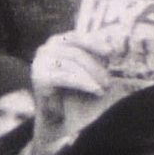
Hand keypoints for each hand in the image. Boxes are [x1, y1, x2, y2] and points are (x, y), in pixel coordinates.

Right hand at [30, 32, 118, 154]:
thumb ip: (95, 55)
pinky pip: (66, 77)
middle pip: (76, 51)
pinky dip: (84, 83)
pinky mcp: (39, 77)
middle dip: (95, 66)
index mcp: (58, 42)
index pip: (78, 37)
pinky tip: (96, 90)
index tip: (111, 51)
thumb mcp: (87, 70)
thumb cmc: (75, 91)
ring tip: (104, 88)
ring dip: (92, 76)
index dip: (95, 43)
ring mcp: (41, 62)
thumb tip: (114, 43)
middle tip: (109, 81)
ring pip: (72, 63)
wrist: (57, 117)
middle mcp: (46, 49)